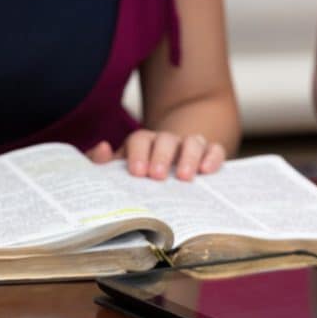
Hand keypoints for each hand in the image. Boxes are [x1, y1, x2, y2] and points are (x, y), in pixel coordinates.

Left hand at [86, 129, 225, 180]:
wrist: (167, 175)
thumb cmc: (138, 176)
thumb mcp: (117, 172)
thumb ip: (101, 164)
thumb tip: (103, 148)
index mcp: (142, 143)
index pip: (139, 140)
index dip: (138, 154)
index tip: (137, 173)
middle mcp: (166, 142)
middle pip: (165, 140)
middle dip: (161, 156)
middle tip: (157, 176)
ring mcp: (189, 147)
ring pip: (192, 142)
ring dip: (189, 157)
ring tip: (184, 177)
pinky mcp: (209, 155)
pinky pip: (215, 150)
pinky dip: (213, 157)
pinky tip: (207, 171)